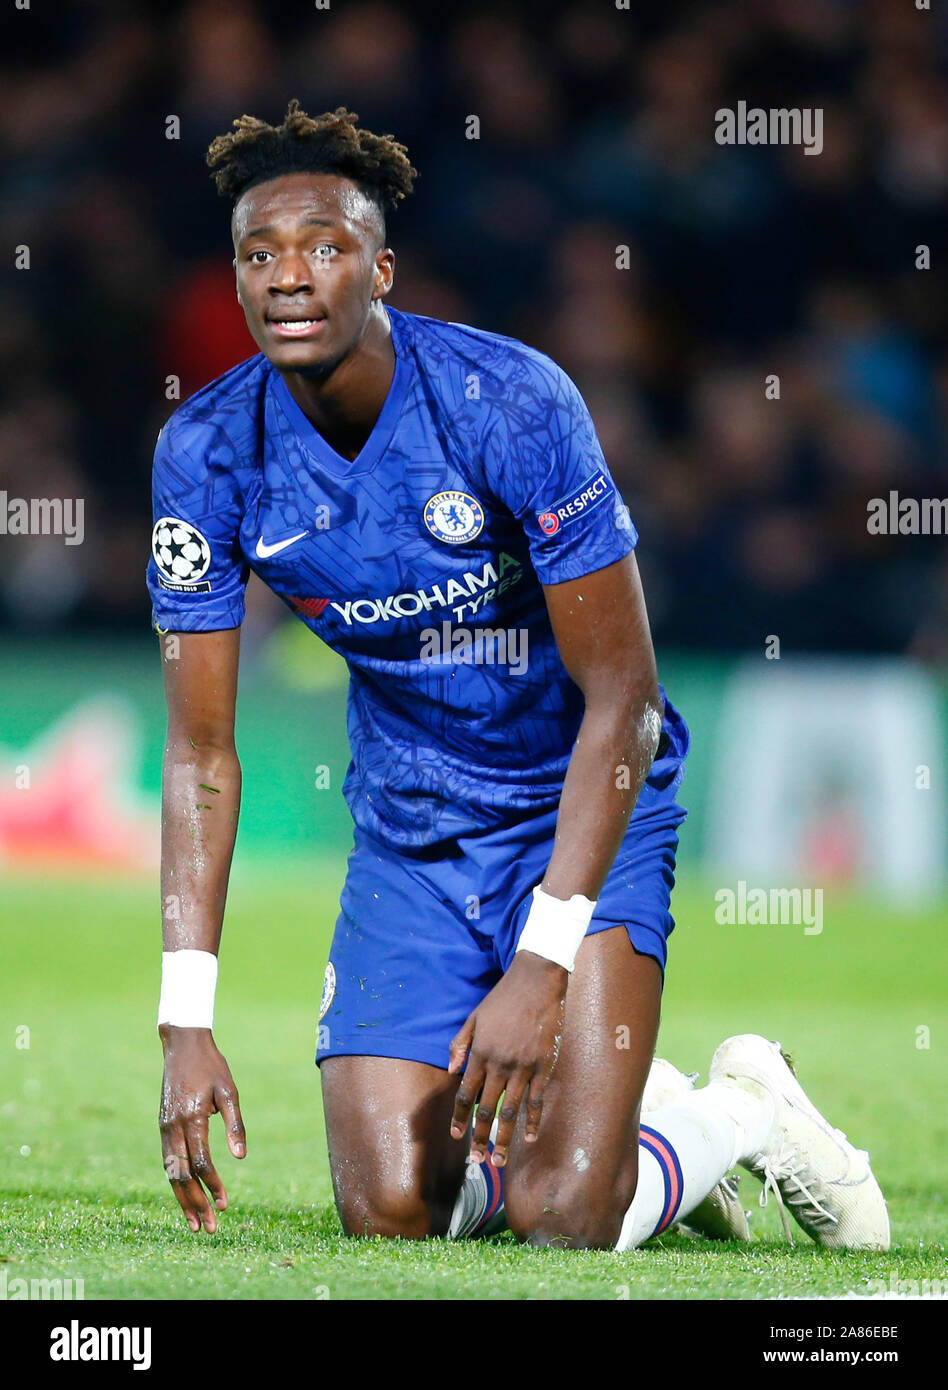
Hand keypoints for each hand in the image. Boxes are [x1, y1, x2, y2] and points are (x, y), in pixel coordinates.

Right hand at [158, 1026, 245, 1232]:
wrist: (182, 1045)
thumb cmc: (211, 1067)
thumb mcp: (229, 1091)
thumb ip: (235, 1124)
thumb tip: (240, 1157)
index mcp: (192, 1118)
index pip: (201, 1163)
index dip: (212, 1186)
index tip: (225, 1204)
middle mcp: (173, 1128)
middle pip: (182, 1176)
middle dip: (195, 1204)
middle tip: (208, 1229)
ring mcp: (165, 1128)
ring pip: (170, 1173)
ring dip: (182, 1200)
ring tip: (194, 1224)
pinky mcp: (163, 1127)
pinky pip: (167, 1161)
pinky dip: (175, 1182)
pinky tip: (184, 1197)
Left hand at [448, 951, 566, 1167]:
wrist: (537, 982)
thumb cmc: (503, 998)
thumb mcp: (474, 1017)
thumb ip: (460, 1044)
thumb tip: (452, 1070)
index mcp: (480, 1053)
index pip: (465, 1093)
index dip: (459, 1116)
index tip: (455, 1135)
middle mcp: (499, 1064)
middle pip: (486, 1109)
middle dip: (480, 1137)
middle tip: (477, 1160)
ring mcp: (523, 1067)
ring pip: (510, 1111)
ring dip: (503, 1138)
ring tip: (499, 1160)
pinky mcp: (544, 1066)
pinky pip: (536, 1100)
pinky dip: (532, 1121)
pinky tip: (528, 1138)